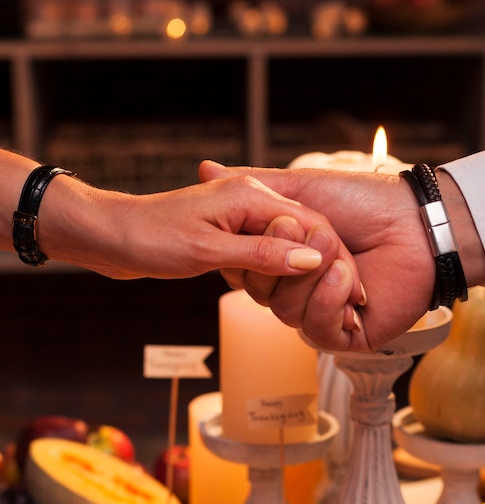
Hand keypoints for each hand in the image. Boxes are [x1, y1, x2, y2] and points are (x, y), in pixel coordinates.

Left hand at [33, 167, 361, 295]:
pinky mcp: (231, 234)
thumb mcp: (208, 249)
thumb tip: (310, 261)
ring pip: (288, 245)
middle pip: (306, 234)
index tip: (355, 292)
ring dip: (305, 273)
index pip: (311, 225)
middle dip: (326, 268)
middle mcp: (252, 203)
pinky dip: (280, 271)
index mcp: (252, 197)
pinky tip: (292, 290)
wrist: (111, 235)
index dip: (334, 258)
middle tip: (351, 305)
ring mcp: (242, 218)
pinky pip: (267, 252)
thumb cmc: (151, 236)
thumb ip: (261, 254)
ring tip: (332, 304)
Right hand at [199, 161, 434, 350]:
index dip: (254, 252)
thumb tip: (203, 168)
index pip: (247, 271)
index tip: (274, 225)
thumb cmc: (363, 200)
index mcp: (287, 260)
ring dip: (314, 278)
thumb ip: (253, 186)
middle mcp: (301, 289)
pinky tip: (350, 280)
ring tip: (344, 255)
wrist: (415, 222)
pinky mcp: (348, 335)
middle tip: (321, 233)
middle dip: (288, 260)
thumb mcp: (300, 187)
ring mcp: (323, 313)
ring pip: (286, 313)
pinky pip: (318, 331)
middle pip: (262, 295)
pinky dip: (330, 302)